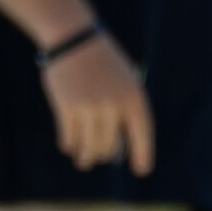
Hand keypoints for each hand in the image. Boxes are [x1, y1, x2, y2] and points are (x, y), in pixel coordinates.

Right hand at [40, 31, 153, 174]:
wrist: (74, 39)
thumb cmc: (103, 61)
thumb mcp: (125, 81)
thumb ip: (125, 109)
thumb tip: (116, 146)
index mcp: (134, 98)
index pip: (142, 135)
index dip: (143, 155)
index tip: (142, 171)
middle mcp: (114, 106)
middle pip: (112, 145)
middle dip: (105, 155)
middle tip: (100, 159)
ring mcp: (91, 108)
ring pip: (90, 146)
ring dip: (86, 157)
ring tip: (84, 162)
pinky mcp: (68, 108)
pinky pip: (69, 137)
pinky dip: (69, 145)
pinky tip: (68, 147)